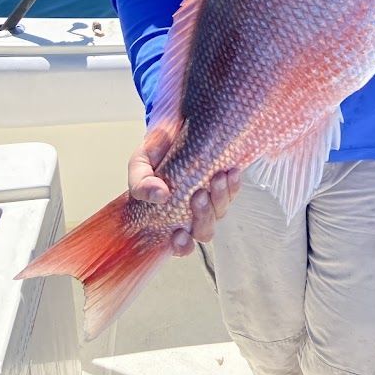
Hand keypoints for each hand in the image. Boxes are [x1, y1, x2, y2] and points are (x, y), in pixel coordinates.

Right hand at [128, 129, 240, 256]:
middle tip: (198, 194)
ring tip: (217, 177)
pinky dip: (234, 185)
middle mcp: (191, 213)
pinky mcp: (223, 184)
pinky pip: (233, 191)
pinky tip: (232, 172)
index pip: (179, 244)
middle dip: (203, 216)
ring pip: (220, 212)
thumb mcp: (140, 164)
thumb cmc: (154, 153)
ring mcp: (209, 199)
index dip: (182, 246)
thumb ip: (141, 182)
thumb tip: (160, 196)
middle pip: (204, 230)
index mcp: (167, 217)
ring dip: (220, 198)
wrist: (171, 128)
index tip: (180, 234)